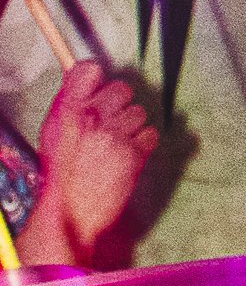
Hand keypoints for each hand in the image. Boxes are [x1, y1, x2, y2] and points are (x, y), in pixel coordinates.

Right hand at [20, 61, 155, 269]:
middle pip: (122, 89)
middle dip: (119, 105)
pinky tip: (127, 158)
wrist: (71, 215)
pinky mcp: (134, 153)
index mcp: (67, 111)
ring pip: (139, 113)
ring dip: (131, 128)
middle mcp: (91, 118)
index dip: (96, 77)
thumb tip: (85, 76)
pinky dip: (143, 145)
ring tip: (114, 149)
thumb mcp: (54, 134)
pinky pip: (150, 134)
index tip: (97, 87)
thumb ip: (70, 103)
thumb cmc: (62, 177)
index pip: (88, 70)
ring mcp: (114, 135)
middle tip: (108, 127)